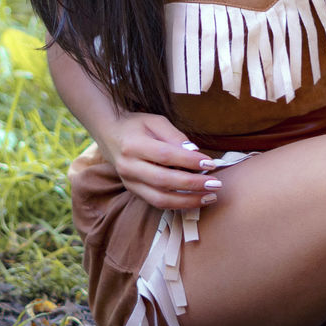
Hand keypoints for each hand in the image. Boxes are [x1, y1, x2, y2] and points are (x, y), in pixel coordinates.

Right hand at [96, 112, 221, 210]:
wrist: (110, 135)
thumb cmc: (136, 125)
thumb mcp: (156, 122)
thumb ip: (175, 136)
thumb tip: (195, 153)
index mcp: (133, 145)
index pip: (165, 155)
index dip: (188, 161)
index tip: (210, 163)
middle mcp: (129, 167)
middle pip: (163, 181)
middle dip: (192, 184)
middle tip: (215, 184)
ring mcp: (129, 182)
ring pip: (159, 199)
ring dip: (187, 201)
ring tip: (209, 197)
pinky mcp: (133, 192)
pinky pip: (156, 203)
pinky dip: (177, 204)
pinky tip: (194, 200)